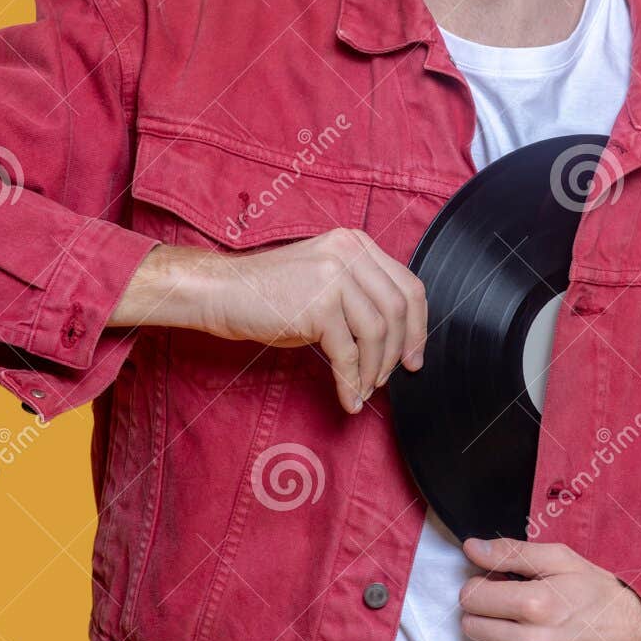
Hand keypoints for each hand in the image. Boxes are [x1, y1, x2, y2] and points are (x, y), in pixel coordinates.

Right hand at [112, 229, 425, 413]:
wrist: (222, 292)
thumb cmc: (270, 293)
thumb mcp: (324, 280)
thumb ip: (360, 295)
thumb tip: (398, 339)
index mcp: (356, 243)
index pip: (407, 285)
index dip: (418, 325)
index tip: (415, 354)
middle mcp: (350, 252)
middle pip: (399, 309)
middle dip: (402, 350)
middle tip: (395, 377)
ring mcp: (335, 276)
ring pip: (378, 333)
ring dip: (375, 369)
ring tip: (364, 388)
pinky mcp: (319, 305)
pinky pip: (349, 353)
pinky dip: (352, 381)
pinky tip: (349, 398)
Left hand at [458, 537, 640, 640]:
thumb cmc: (600, 597)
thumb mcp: (562, 561)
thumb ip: (512, 552)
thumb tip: (470, 549)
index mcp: (535, 603)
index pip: (470, 597)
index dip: (480, 589)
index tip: (496, 590)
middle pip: (471, 629)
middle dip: (485, 616)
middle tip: (510, 614)